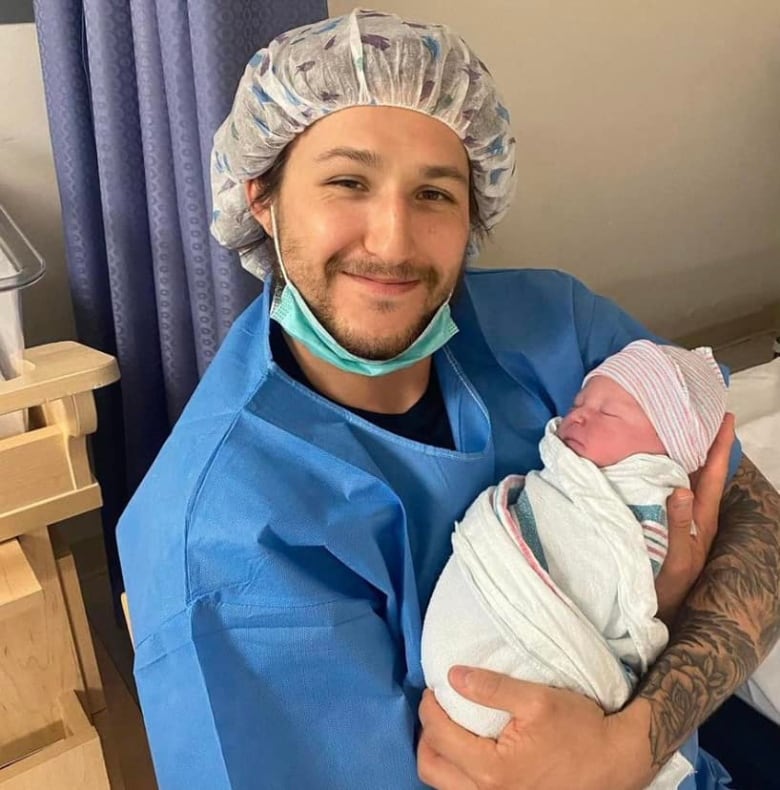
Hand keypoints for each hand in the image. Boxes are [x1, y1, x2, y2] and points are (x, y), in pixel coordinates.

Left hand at [417, 668, 651, 789]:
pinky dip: (456, 772)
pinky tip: (468, 751)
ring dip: (439, 756)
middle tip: (438, 709)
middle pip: (431, 768)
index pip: (439, 737)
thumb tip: (453, 676)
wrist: (615, 763)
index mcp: (493, 770)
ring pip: (445, 786)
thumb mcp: (536, 699)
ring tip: (450, 728)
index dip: (429, 708)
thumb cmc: (579, 729)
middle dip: (427, 735)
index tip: (434, 689)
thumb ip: (492, 687)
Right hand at [654, 413, 735, 625]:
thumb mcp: (678, 558)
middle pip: (701, 470)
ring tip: (673, 430)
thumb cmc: (671, 588)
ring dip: (682, 454)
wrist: (659, 613)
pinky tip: (651, 464)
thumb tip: (681, 487)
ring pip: (684, 478)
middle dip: (700, 441)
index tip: (723, 416)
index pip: (713, 473)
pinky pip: (665, 489)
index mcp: (702, 517)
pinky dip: (663, 471)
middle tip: (693, 413)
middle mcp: (693, 513)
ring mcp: (679, 519)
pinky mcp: (662, 523)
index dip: (718, 445)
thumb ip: (680, 525)